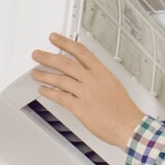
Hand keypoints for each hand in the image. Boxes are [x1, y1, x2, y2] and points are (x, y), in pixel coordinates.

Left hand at [29, 33, 145, 146]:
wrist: (129, 126)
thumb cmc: (123, 109)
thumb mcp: (112, 84)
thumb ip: (97, 77)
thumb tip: (83, 74)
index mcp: (101, 72)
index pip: (80, 51)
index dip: (65, 43)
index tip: (54, 38)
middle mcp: (92, 80)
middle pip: (65, 63)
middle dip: (48, 57)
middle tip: (37, 54)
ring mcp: (85, 93)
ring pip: (60, 79)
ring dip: (44, 75)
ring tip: (35, 72)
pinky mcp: (80, 107)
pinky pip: (60, 97)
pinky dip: (49, 93)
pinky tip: (43, 90)